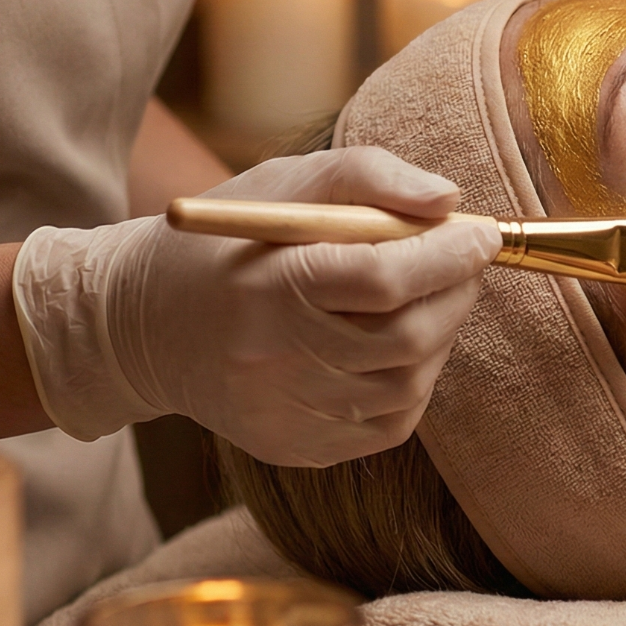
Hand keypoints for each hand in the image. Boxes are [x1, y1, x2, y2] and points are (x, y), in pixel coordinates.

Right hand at [13, 147, 500, 466]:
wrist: (143, 327)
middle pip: (405, 338)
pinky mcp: (294, 447)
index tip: (482, 234)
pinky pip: (388, 424)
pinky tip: (396, 347)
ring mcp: (284, 412)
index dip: (447, 257)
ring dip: (439, 337)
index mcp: (268, 285)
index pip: (383, 279)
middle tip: (466, 265)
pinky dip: (413, 382)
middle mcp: (273, 359)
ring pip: (406, 384)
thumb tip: (450, 202)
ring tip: (426, 300)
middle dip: (455, 295)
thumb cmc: (230, 241)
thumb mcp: (286, 184)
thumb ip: (369, 177)